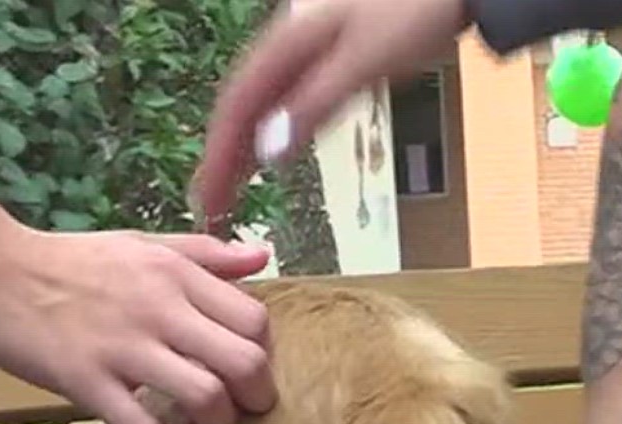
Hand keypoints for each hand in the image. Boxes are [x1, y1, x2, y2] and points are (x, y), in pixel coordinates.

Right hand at [0, 226, 273, 423]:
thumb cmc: (73, 262)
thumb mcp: (144, 245)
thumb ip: (206, 254)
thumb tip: (262, 257)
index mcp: (177, 275)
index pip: (255, 321)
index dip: (265, 354)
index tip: (249, 370)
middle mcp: (158, 309)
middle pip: (245, 363)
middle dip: (256, 397)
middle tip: (243, 410)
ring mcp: (122, 346)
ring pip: (205, 396)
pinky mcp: (84, 380)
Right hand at [193, 0, 471, 226]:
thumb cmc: (412, 11)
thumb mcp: (363, 62)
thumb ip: (316, 103)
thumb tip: (269, 149)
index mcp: (286, 41)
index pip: (236, 107)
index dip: (218, 156)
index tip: (209, 198)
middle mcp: (287, 42)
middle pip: (243, 106)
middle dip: (225, 157)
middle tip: (215, 206)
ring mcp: (307, 48)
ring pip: (264, 103)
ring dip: (246, 146)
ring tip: (234, 189)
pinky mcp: (329, 55)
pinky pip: (288, 96)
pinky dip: (276, 128)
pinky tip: (275, 150)